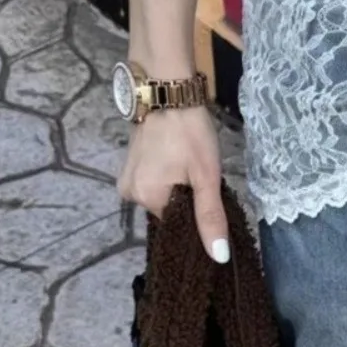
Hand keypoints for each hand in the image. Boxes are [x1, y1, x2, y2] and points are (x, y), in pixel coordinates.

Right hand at [117, 106, 229, 262]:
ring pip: (164, 197)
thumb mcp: (206, 176)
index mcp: (145, 199)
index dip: (197, 219)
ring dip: (181, 190)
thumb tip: (218, 257)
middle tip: (205, 180)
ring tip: (194, 170)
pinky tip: (183, 165)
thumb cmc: (189, 132)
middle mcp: (129, 194)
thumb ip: (211, 217)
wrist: (168, 90)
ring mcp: (128, 178)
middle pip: (170, 212)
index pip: (177, 226)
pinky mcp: (132, 164)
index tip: (213, 205)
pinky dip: (171, 179)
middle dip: (189, 202)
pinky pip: (156, 183)